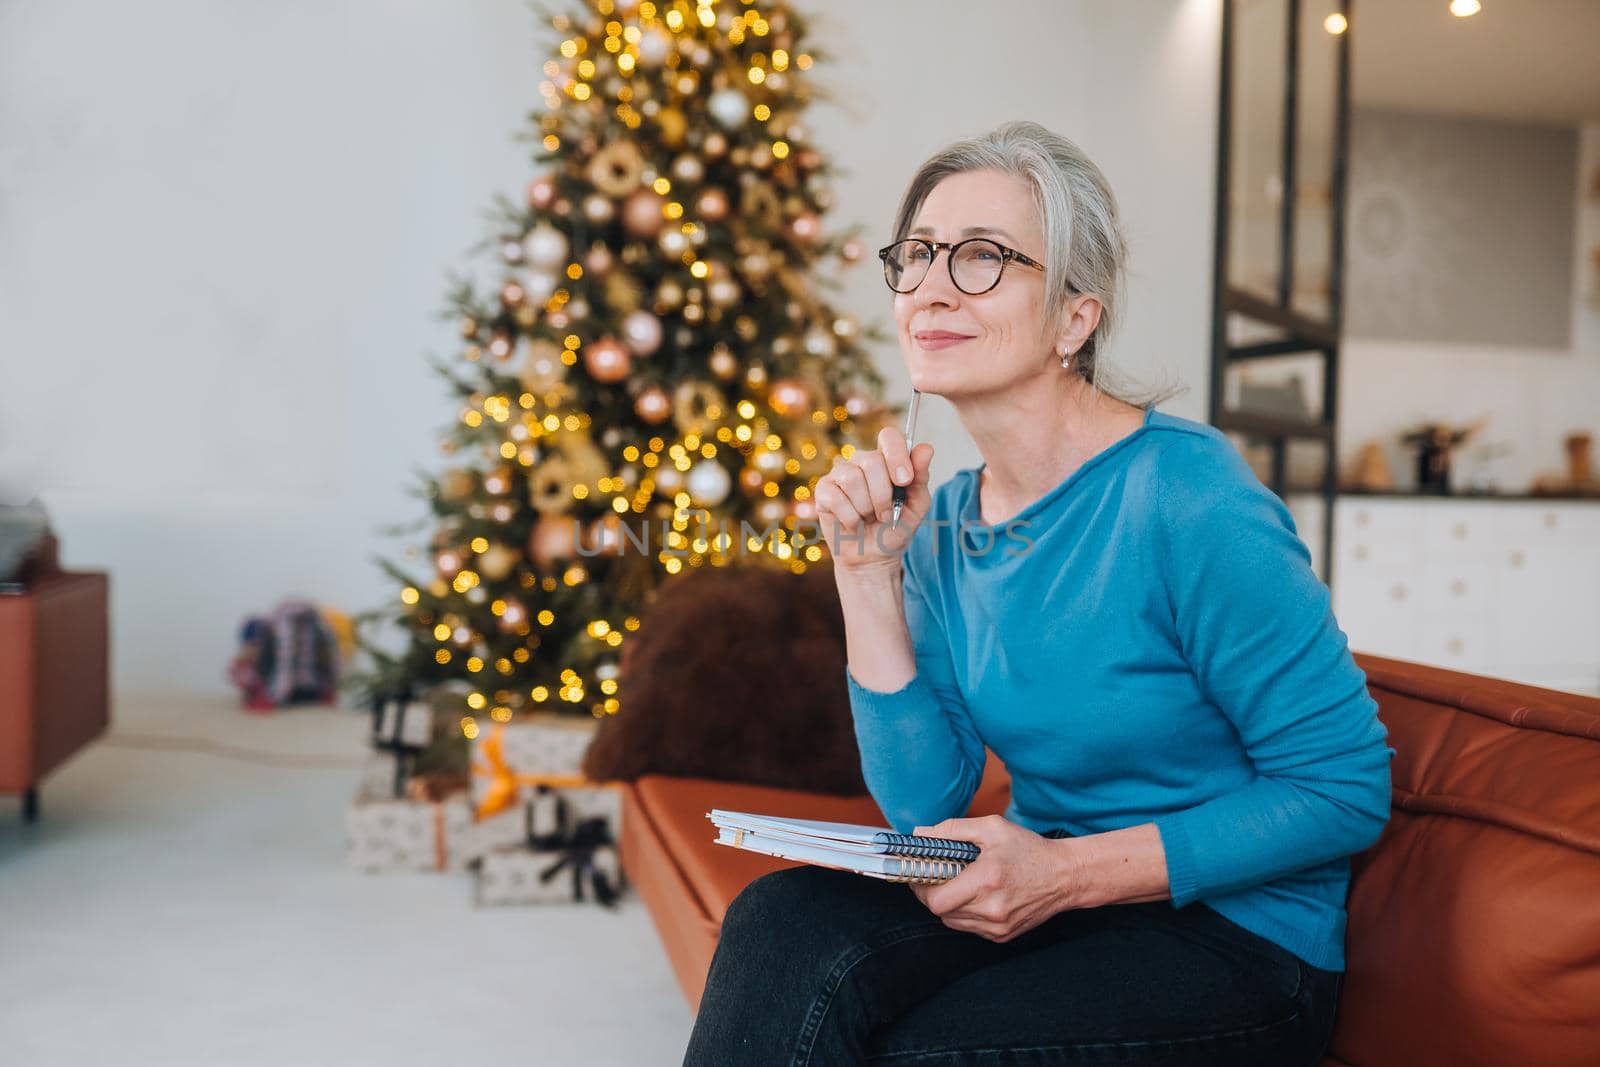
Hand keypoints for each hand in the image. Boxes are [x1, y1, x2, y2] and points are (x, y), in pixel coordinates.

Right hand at [814, 425, 934, 576]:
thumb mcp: (916, 505)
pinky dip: (851, 518)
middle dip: (883, 495)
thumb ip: (921, 477)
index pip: (889, 437)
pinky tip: (853, 524)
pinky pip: (836, 497)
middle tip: (886, 514)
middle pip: (871, 461)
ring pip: (853, 479)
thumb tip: (926, 448)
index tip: (904, 481)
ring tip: (869, 519)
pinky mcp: (823, 491)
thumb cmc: (895, 529)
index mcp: (886, 459)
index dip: (896, 456)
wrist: (874, 557)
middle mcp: (861, 461)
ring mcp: (840, 474)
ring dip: (866, 508)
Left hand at [908, 815, 1082, 943]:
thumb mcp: (992, 827)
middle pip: (941, 911)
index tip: (921, 873)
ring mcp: (998, 926)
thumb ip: (952, 829)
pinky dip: (965, 913)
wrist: (1064, 876)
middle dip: (933, 893)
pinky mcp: (1002, 936)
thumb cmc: (1028, 848)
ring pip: (952, 921)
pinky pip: (969, 927)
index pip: (936, 899)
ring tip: (960, 883)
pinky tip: (977, 896)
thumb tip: (920, 835)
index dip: (922, 887)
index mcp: (986, 880)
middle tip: (936, 875)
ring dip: (948, 904)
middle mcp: (992, 909)